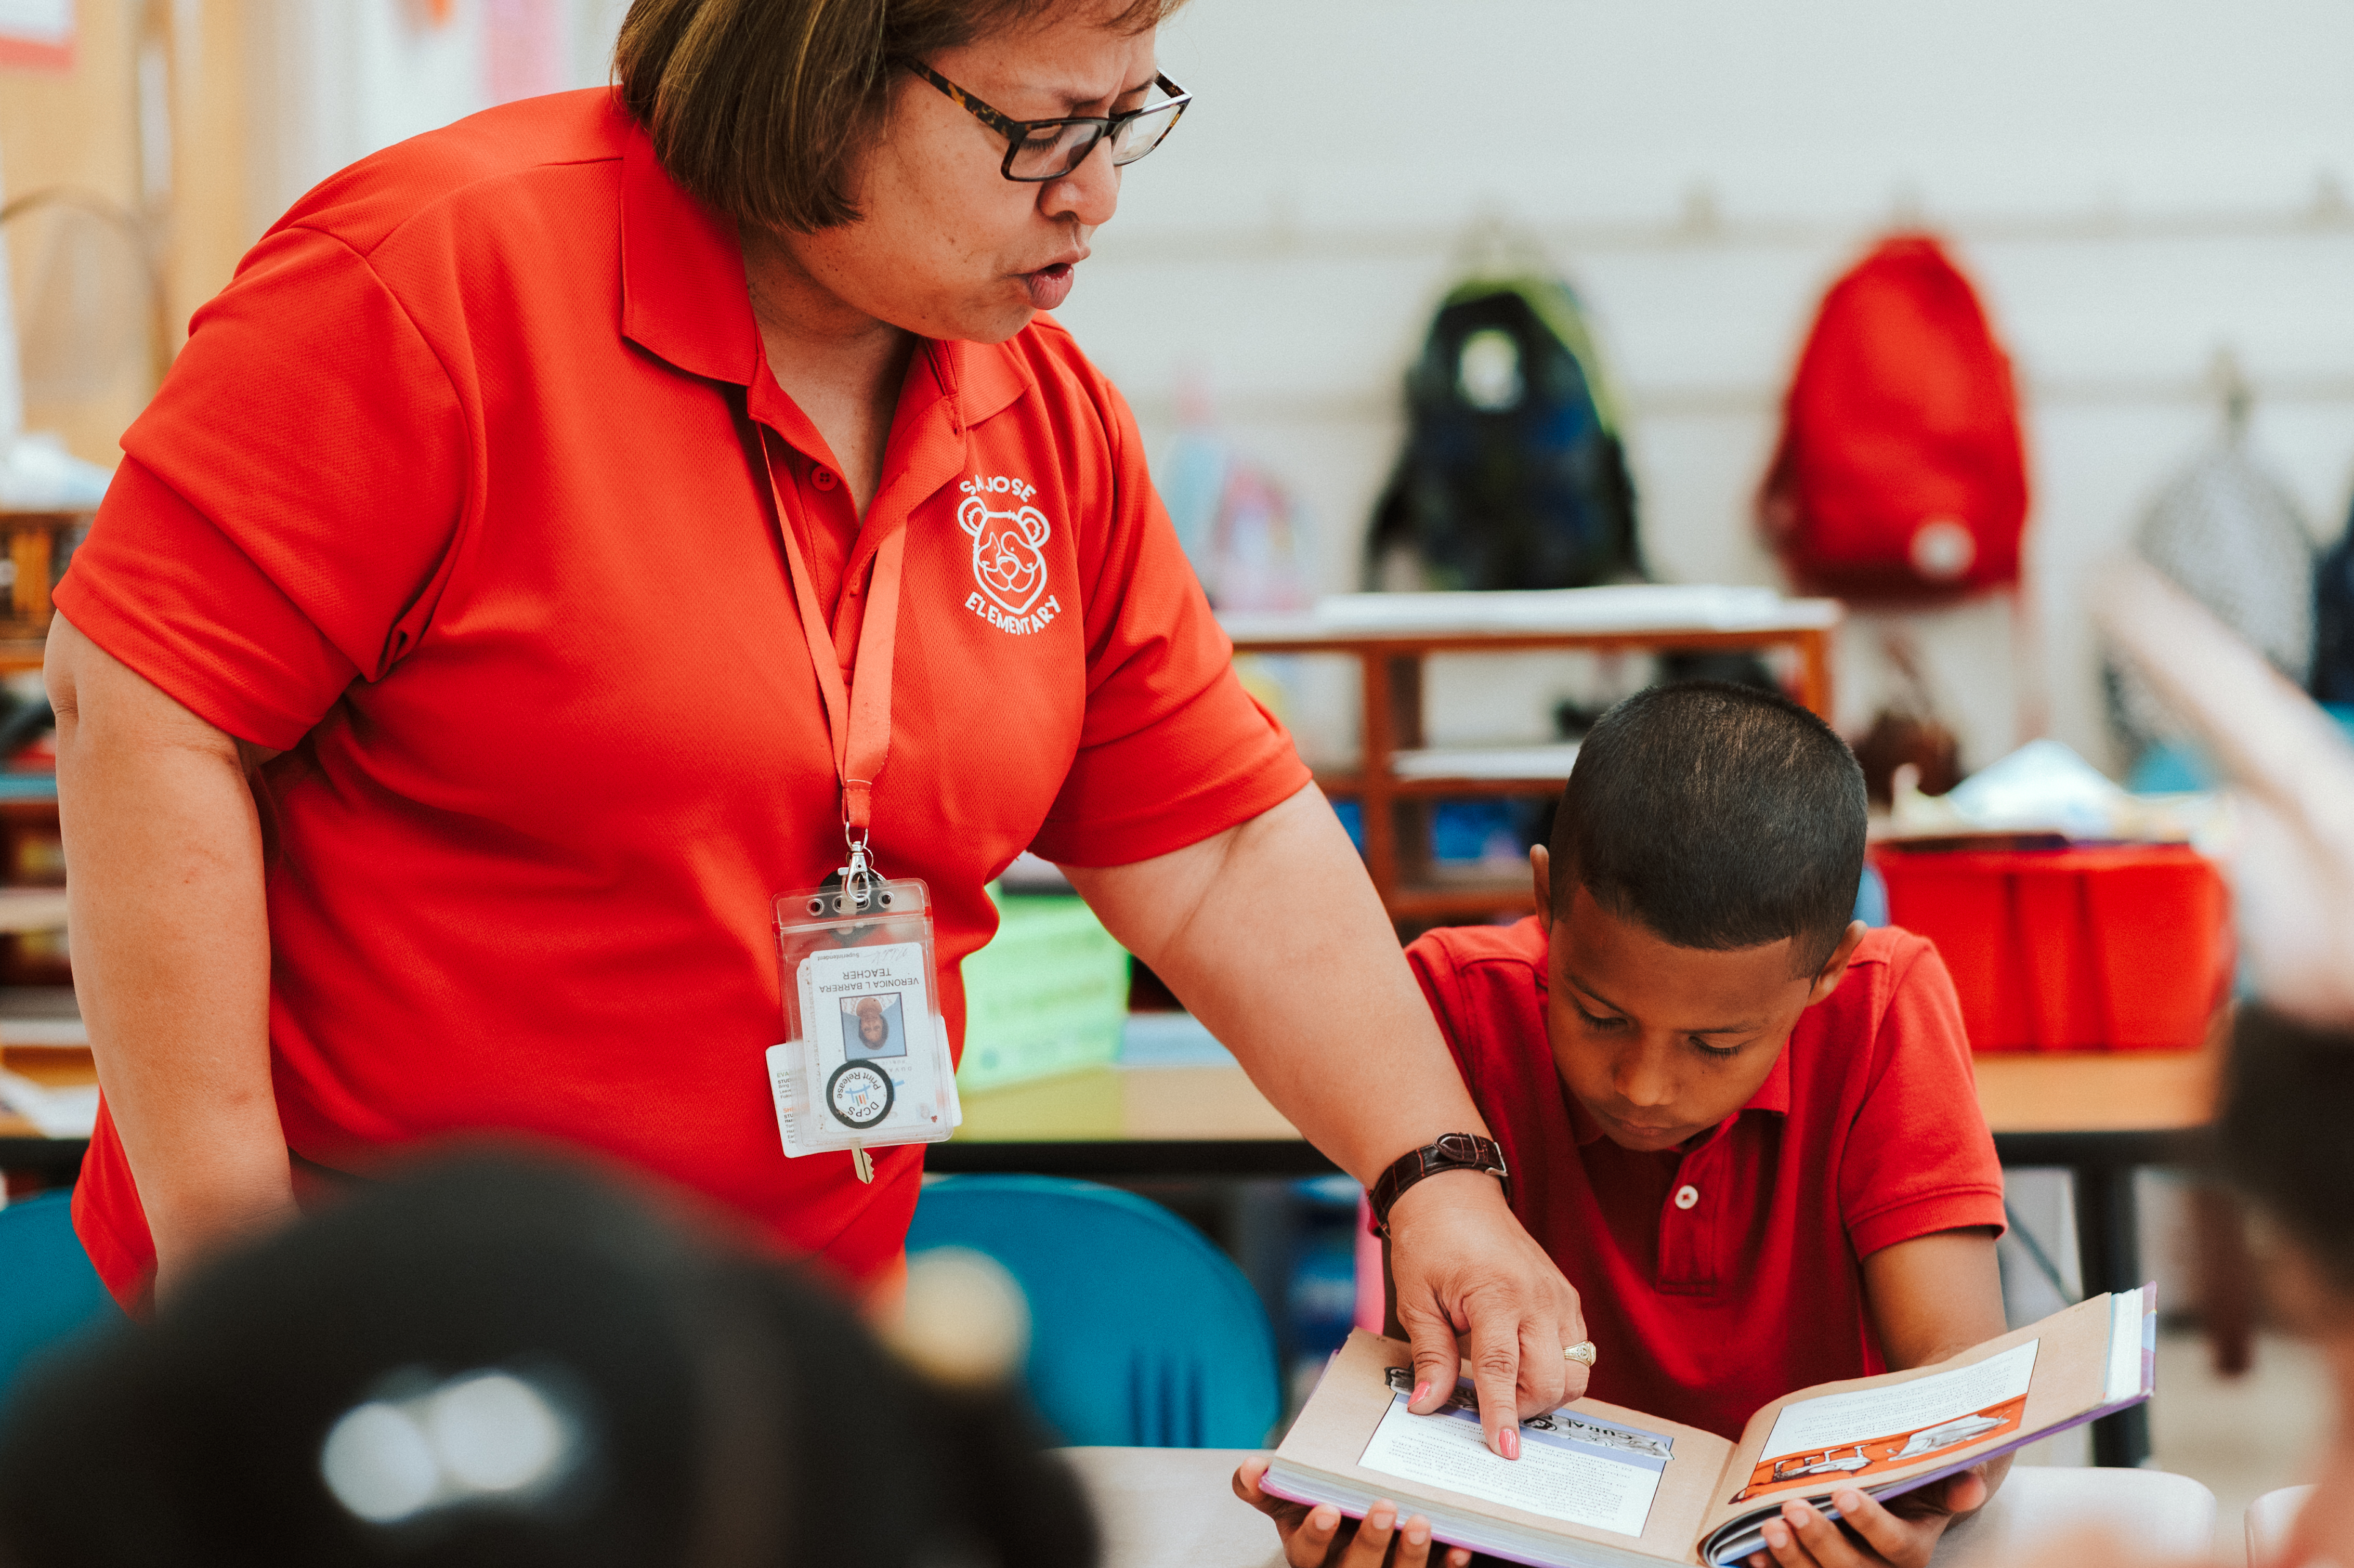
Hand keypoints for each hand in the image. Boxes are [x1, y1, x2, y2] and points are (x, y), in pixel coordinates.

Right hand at [1234, 1456, 1469, 1567]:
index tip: (1327, 1509)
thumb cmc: (1322, 1514)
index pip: (1306, 1553)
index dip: (1315, 1535)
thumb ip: (1267, 1487)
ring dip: (1410, 1554)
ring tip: (1422, 1521)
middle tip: (1384, 1507)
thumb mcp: (1289, 1502)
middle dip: (1370, 1542)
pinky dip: (1447, 1564)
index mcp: (1310, 1553)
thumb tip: (1251, 1468)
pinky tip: (1459, 1544)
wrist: (1350, 1528)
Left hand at [1384, 1168, 1585, 1455]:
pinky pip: (1579, 1351)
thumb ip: (1430, 1355)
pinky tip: (1522, 1363)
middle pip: (1552, 1379)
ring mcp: (1559, 1297)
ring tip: (1505, 1383)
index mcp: (1496, 1294)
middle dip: (1525, 1407)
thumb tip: (1428, 1405)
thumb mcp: (1416, 1299)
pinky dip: (1557, 1369)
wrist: (1453, 1194)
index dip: (1502, 1413)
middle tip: (1490, 1406)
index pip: (1502, 1369)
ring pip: (1576, 1371)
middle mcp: (1538, 1297)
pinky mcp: (1567, 1298)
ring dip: (1546, 1391)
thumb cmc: (1430, 1242)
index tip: (1502, 1448)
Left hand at [1744, 1470, 1990, 1567]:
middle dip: (1821, 1540)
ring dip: (1792, 1559)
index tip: (1843, 1493)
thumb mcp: (1935, 1478)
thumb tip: (1972, 1485)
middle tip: (1791, 1508)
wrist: (1891, 1499)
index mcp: (1913, 1549)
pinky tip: (1753, 1554)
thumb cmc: (1911, 1483)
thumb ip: (1953, 1481)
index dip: (1870, 1521)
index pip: (1894, 1543)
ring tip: (1769, 1527)